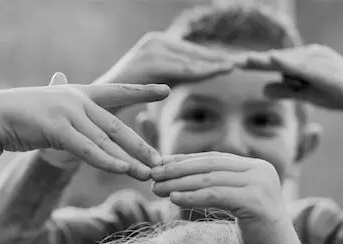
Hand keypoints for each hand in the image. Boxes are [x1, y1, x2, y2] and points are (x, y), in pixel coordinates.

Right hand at [0, 73, 169, 178]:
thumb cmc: (21, 115)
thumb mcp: (49, 106)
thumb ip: (63, 101)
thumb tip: (60, 77)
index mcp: (79, 93)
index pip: (117, 91)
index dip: (142, 90)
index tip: (166, 90)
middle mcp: (77, 100)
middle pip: (117, 125)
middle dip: (141, 145)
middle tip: (162, 160)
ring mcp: (68, 113)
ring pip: (106, 140)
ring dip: (129, 159)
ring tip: (149, 173)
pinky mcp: (57, 129)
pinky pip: (88, 149)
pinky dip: (107, 161)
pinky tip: (124, 170)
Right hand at [97, 31, 235, 86]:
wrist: (99, 104)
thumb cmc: (127, 98)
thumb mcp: (157, 85)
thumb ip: (177, 78)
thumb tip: (197, 77)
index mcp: (158, 44)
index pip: (191, 52)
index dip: (213, 58)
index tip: (234, 63)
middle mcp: (156, 41)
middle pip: (194, 52)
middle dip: (218, 58)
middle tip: (243, 62)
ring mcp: (152, 48)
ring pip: (190, 59)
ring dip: (213, 63)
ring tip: (234, 67)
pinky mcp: (149, 60)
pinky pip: (180, 67)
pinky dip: (200, 71)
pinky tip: (218, 72)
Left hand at [151, 153, 290, 243]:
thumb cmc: (255, 234)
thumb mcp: (237, 203)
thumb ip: (221, 187)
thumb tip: (184, 177)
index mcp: (257, 167)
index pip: (215, 158)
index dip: (186, 160)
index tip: (161, 164)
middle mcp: (262, 170)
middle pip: (210, 165)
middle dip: (178, 169)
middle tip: (153, 175)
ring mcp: (261, 185)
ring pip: (210, 179)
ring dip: (180, 183)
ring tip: (157, 189)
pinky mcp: (256, 202)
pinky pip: (216, 195)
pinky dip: (192, 196)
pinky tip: (174, 199)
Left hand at [236, 44, 342, 123]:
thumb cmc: (336, 95)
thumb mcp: (305, 94)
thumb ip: (286, 90)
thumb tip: (263, 89)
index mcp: (305, 60)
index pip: (276, 62)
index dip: (255, 63)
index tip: (233, 65)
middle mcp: (312, 55)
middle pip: (279, 57)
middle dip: (256, 59)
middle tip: (233, 61)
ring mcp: (321, 60)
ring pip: (289, 60)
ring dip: (268, 59)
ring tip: (247, 60)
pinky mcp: (328, 70)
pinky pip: (306, 67)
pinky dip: (290, 63)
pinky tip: (275, 61)